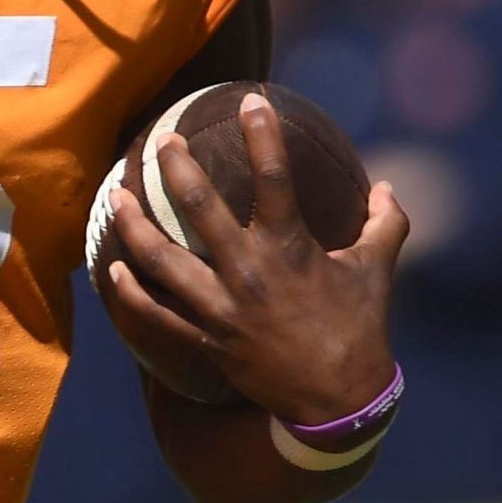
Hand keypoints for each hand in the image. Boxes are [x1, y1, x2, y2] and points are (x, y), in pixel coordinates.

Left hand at [99, 92, 408, 427]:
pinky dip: (129, 293)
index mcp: (290, 248)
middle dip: (176, 168)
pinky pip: (155, 314)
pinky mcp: (206, 339)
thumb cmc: (359, 329)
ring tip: (116, 197)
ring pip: (161, 260)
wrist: (339, 402)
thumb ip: (384, 223)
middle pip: (200, 208)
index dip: (262, 134)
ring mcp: (221, 308)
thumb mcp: (376, 271)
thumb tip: (388, 184)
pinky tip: (113, 268)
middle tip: (162, 141)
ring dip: (134, 226)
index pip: (274, 176)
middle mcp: (249, 272)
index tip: (249, 100)